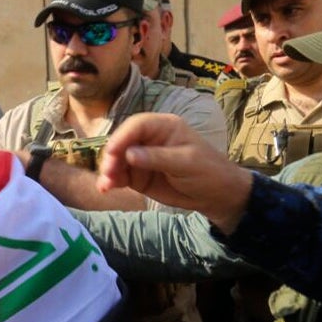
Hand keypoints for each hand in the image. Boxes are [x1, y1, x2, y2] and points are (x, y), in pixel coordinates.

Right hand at [95, 112, 251, 232]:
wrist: (215, 196)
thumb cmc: (207, 171)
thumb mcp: (186, 162)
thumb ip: (157, 158)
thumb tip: (129, 154)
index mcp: (163, 127)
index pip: (137, 125)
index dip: (122, 136)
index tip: (112, 152)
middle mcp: (148, 139)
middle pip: (122, 142)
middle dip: (112, 156)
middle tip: (109, 173)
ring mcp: (141, 158)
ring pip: (117, 160)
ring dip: (108, 171)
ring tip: (106, 186)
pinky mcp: (137, 175)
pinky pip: (119, 175)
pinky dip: (110, 181)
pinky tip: (105, 189)